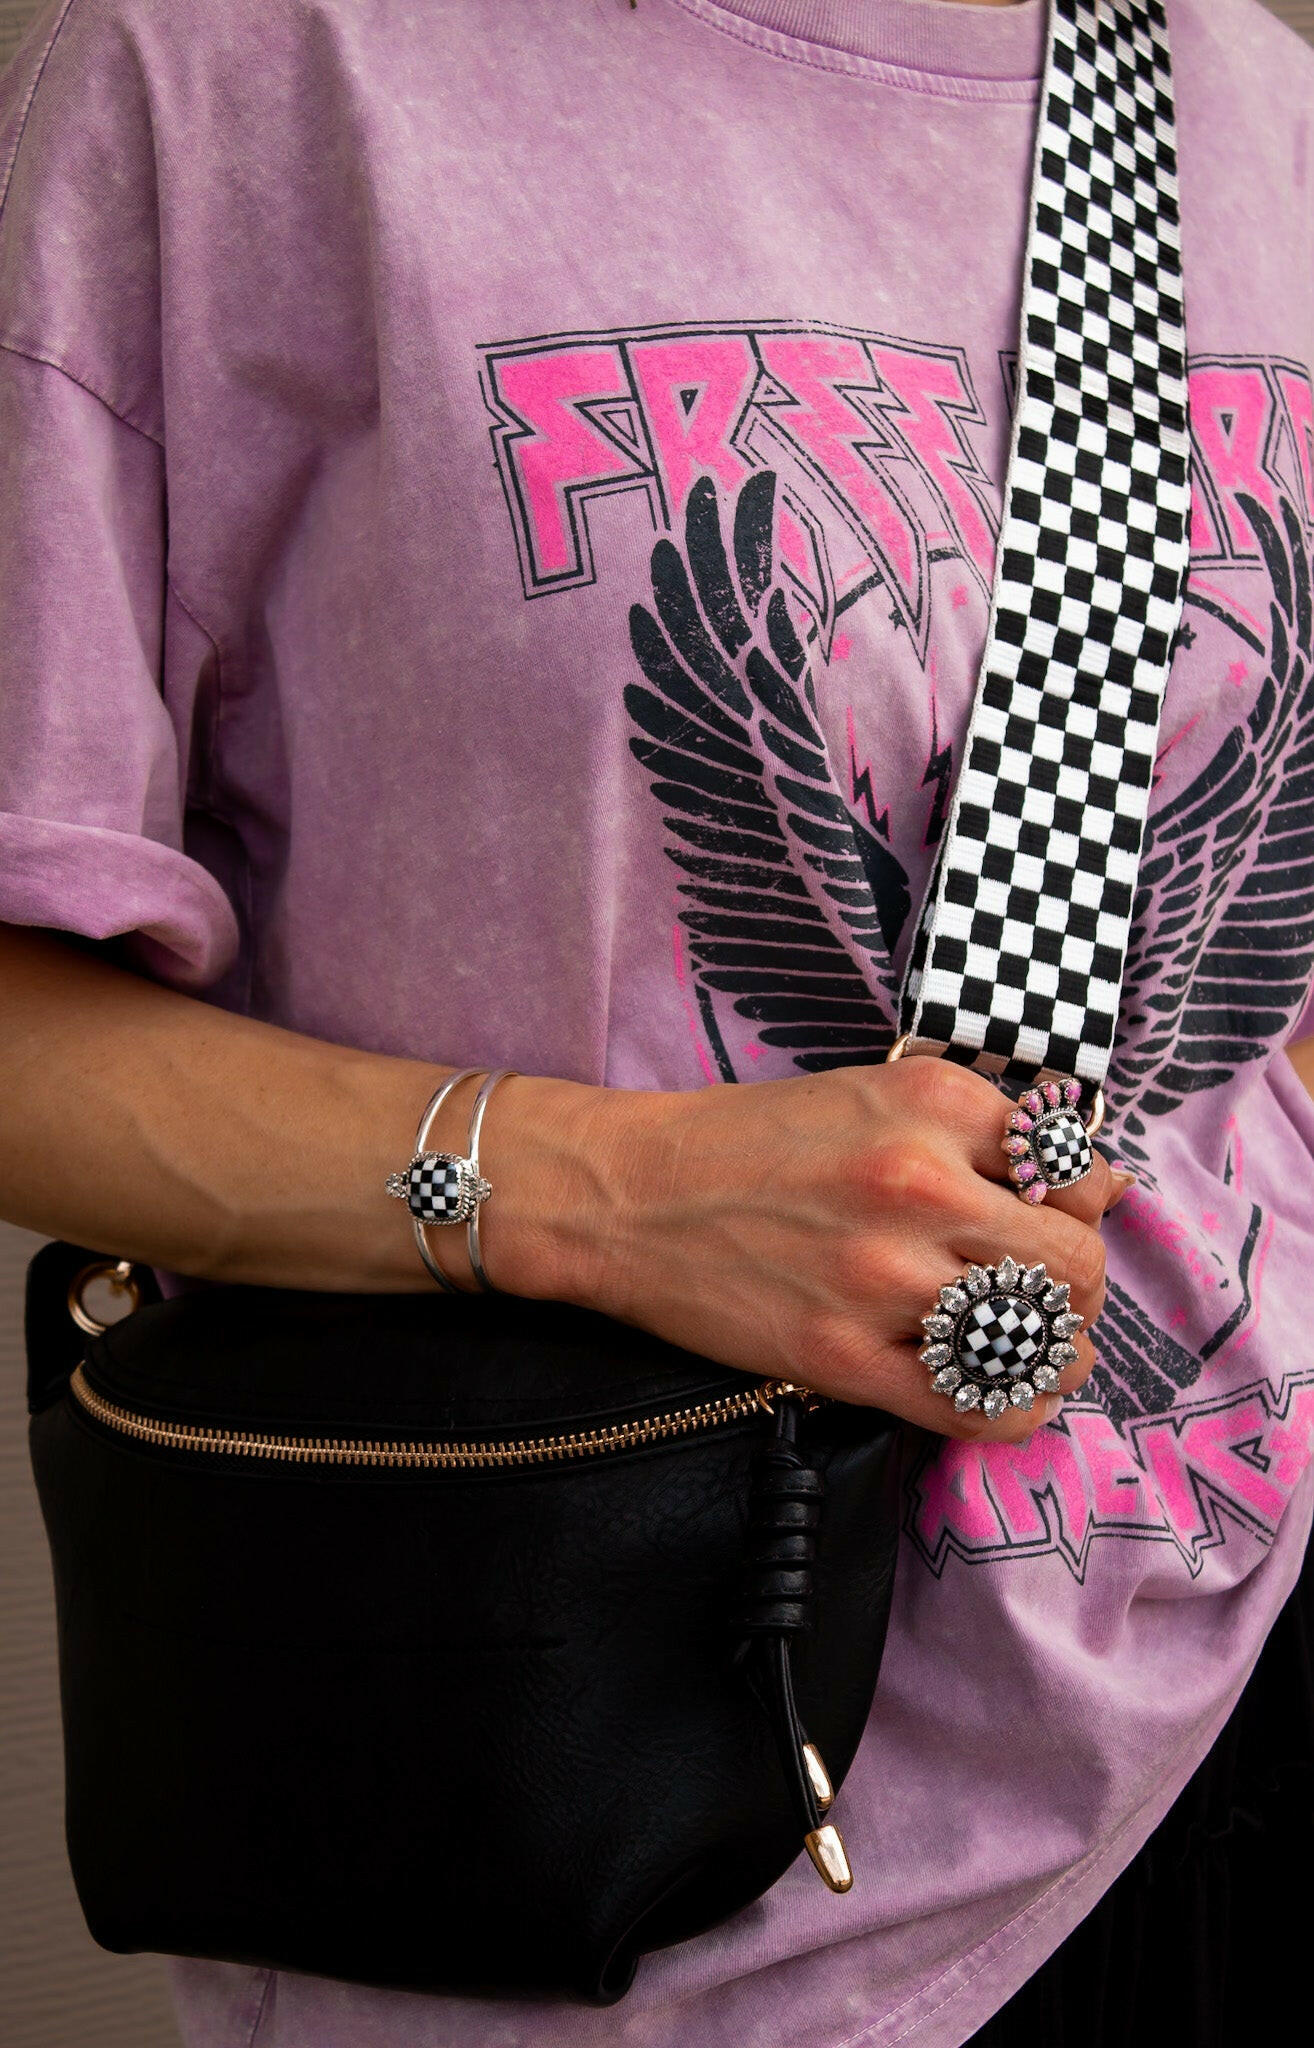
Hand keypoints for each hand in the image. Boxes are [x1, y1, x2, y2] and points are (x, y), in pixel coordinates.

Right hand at [550, 1059, 1124, 1441]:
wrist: (631, 1194)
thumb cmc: (752, 1141)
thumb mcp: (873, 1093)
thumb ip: (982, 1131)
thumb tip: (1104, 1182)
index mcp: (932, 1105)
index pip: (1075, 1170)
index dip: (1081, 1204)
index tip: (1055, 1219)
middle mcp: (917, 1184)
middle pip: (1075, 1262)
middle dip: (1080, 1287)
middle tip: (1051, 1293)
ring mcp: (881, 1277)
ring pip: (1037, 1338)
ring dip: (1054, 1350)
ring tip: (1032, 1344)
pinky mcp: (844, 1358)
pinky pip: (979, 1407)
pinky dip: (1016, 1408)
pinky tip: (1006, 1391)